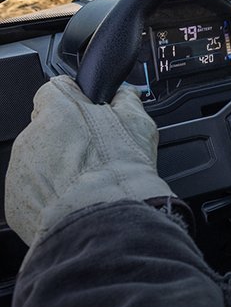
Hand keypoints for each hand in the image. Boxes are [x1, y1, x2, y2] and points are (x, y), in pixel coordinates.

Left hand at [5, 75, 174, 248]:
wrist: (105, 218)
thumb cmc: (120, 171)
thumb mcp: (139, 124)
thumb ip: (127, 100)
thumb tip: (125, 94)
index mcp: (60, 108)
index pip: (57, 88)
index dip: (75, 100)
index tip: (89, 114)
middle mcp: (32, 133)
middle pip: (47, 127)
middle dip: (67, 137)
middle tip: (94, 153)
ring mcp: (19, 168)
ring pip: (38, 159)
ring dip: (57, 166)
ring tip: (87, 181)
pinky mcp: (14, 199)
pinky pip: (31, 189)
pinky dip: (49, 193)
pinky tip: (74, 199)